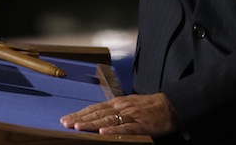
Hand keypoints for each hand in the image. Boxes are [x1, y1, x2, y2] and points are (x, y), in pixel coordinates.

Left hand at [60, 92, 178, 136]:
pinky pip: (125, 129)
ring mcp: (130, 115)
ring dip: (91, 124)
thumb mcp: (128, 105)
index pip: (94, 108)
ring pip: (107, 120)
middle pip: (97, 113)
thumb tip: (98, 118)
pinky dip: (113, 131)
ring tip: (78, 127)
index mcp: (117, 103)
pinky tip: (103, 133)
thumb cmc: (149, 107)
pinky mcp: (140, 125)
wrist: (169, 106)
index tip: (66, 118)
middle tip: (66, 123)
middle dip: (80, 118)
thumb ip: (114, 111)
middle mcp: (121, 107)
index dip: (80, 113)